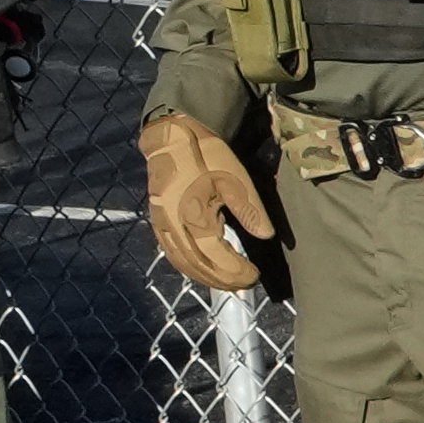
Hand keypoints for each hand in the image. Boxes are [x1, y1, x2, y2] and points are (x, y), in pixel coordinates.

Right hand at [137, 110, 273, 292]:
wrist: (171, 137)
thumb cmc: (205, 155)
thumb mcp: (234, 178)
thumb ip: (250, 211)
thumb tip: (265, 236)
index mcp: (193, 218)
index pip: (216, 258)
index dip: (235, 272)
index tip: (254, 277)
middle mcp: (174, 228)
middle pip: (198, 266)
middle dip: (222, 280)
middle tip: (245, 285)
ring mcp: (162, 226)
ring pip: (182, 263)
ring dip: (204, 277)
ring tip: (227, 283)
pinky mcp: (158, 222)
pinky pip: (172, 253)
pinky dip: (188, 267)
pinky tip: (201, 270)